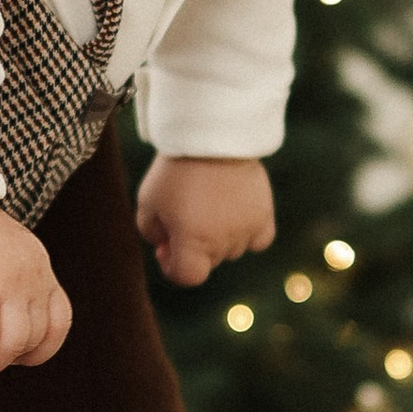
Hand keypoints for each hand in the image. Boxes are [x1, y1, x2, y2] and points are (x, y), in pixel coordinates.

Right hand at [0, 202, 73, 376]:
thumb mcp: (1, 257)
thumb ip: (11, 288)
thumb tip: (0, 334)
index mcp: (39, 268)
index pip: (59, 323)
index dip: (36, 350)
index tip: (5, 352)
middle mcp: (30, 277)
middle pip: (32, 342)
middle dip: (0, 359)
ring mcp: (6, 283)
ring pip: (9, 349)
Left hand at [137, 153, 276, 285]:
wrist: (210, 135)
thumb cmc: (174, 170)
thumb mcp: (148, 202)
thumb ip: (152, 234)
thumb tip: (167, 248)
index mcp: (193, 242)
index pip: (187, 277)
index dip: (171, 266)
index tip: (165, 246)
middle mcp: (224, 241)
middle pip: (208, 262)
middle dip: (193, 247)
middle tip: (184, 215)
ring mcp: (247, 229)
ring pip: (232, 250)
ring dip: (219, 238)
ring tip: (209, 205)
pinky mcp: (264, 213)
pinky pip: (258, 239)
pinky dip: (247, 233)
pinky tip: (235, 216)